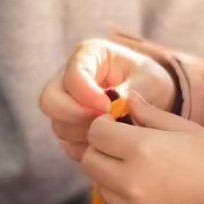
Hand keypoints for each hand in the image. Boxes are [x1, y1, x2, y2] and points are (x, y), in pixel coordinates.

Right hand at [39, 39, 176, 161]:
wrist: (153, 99)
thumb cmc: (150, 81)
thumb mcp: (148, 80)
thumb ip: (130, 92)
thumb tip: (112, 109)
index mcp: (88, 55)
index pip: (72, 75)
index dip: (87, 95)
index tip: (109, 108)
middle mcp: (68, 78)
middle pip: (50, 101)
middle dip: (77, 116)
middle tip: (105, 122)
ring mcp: (65, 104)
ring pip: (58, 125)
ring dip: (85, 134)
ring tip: (113, 132)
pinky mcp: (69, 127)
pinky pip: (67, 144)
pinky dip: (87, 148)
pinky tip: (109, 143)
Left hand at [82, 94, 203, 203]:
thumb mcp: (188, 129)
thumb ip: (151, 114)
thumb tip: (126, 99)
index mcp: (141, 150)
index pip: (96, 132)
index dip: (104, 125)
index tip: (119, 126)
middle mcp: (129, 182)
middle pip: (90, 161)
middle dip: (102, 150)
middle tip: (125, 148)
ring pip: (101, 187)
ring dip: (111, 176)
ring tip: (143, 173)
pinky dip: (128, 201)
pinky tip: (155, 196)